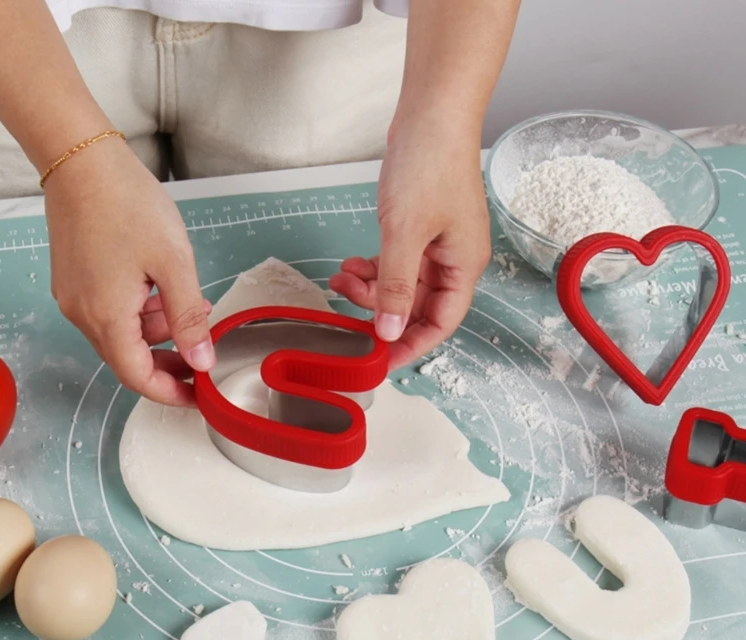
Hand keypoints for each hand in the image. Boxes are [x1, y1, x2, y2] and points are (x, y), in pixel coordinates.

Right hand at [44, 142, 214, 405]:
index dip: (169, 393)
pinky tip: (164, 290)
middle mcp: (83, 314)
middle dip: (168, 361)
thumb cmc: (127, 205)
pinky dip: (140, 311)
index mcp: (107, 317)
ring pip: (122, 333)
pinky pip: (111, 311)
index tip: (196, 397)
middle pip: (128, 358)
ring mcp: (75, 296)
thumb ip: (189, 318)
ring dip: (158, 330)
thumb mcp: (174, 265)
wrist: (82, 160)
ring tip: (193, 307)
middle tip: (202, 353)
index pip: (137, 377)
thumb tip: (201, 361)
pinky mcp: (74, 279)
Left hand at [329, 117, 491, 369]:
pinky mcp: (418, 229)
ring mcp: (436, 244)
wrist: (432, 112)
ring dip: (371, 287)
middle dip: (381, 311)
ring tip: (341, 278)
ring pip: (401, 285)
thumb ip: (396, 287)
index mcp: (463, 267)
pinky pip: (395, 262)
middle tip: (348, 311)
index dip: (411, 345)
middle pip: (417, 306)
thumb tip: (390, 331)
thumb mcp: (406, 234)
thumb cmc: (431, 165)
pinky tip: (350, 264)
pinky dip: (372, 267)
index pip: (440, 323)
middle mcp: (453, 260)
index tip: (381, 361)